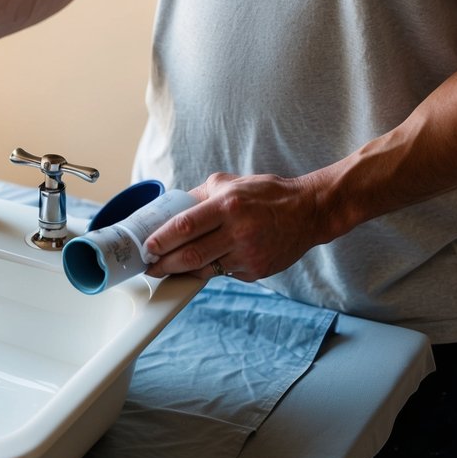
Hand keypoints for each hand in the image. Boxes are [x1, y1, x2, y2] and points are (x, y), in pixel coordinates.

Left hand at [143, 172, 334, 281]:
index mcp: (228, 205)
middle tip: (149, 266)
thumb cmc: (267, 195)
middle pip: (190, 255)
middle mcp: (238, 231)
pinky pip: (224, 273)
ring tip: (165, 269)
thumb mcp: (231, 184)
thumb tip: (169, 208)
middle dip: (163, 264)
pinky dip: (210, 270)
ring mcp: (248, 254)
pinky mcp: (256, 271)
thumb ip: (200, 195)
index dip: (162, 240)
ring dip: (181, 271)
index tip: (147, 247)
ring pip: (204, 269)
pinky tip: (203, 265)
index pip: (185, 226)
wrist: (310, 212)